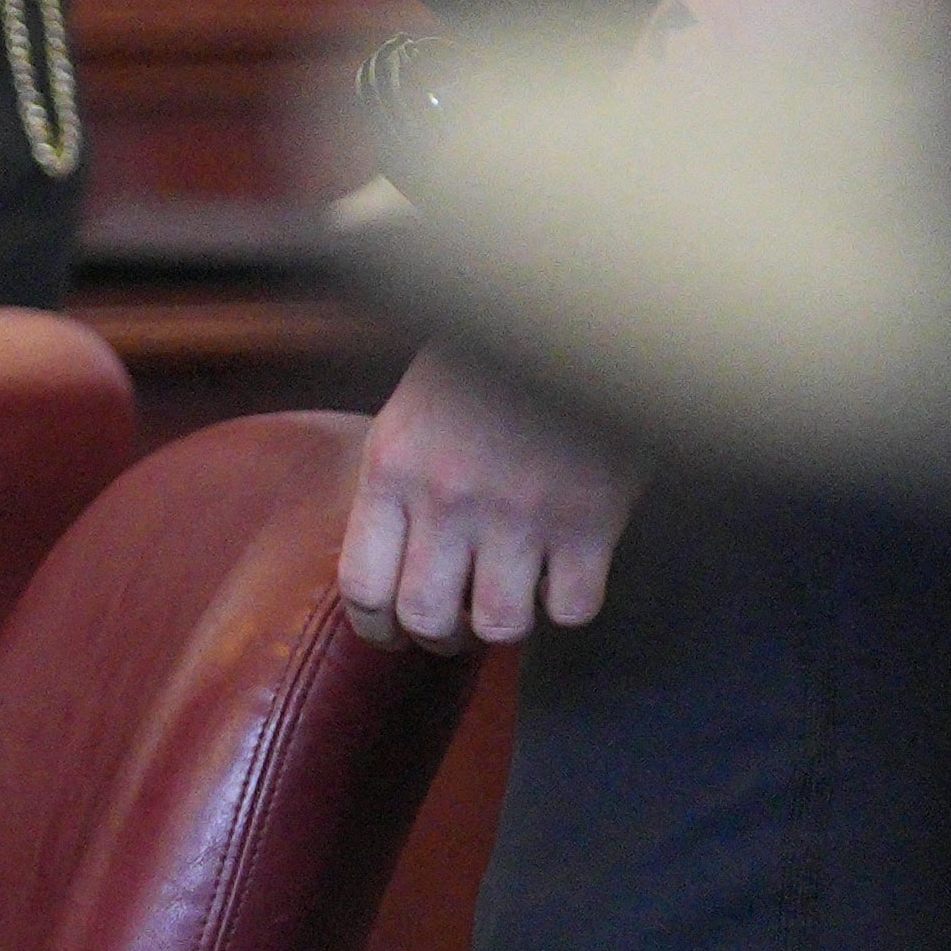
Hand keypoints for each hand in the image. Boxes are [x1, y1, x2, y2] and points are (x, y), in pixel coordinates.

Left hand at [338, 353, 633, 650]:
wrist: (570, 313)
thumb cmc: (485, 361)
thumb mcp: (411, 411)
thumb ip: (397, 483)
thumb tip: (388, 561)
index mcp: (393, 467)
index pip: (361, 586)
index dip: (375, 627)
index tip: (393, 632)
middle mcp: (446, 496)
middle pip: (425, 617)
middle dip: (439, 636)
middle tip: (456, 626)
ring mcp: (519, 511)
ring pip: (498, 624)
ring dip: (504, 625)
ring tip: (512, 602)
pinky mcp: (588, 518)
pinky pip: (571, 608)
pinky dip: (568, 606)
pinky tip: (566, 576)